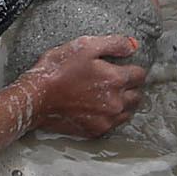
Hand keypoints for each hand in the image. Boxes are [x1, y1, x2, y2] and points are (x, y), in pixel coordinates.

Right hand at [18, 35, 145, 138]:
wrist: (36, 97)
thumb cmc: (57, 70)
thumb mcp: (84, 46)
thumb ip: (113, 44)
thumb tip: (133, 45)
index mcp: (116, 79)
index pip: (140, 75)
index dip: (132, 68)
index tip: (122, 67)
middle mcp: (116, 102)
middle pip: (137, 95)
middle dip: (130, 87)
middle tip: (114, 81)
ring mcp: (107, 119)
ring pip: (128, 112)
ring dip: (123, 103)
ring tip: (107, 95)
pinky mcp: (96, 131)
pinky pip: (113, 124)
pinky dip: (110, 116)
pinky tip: (97, 108)